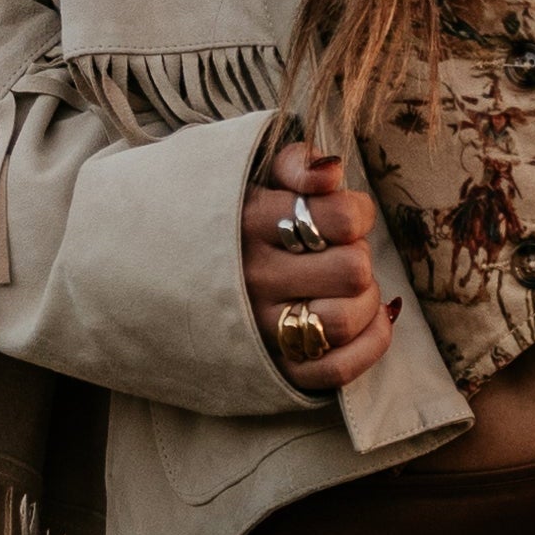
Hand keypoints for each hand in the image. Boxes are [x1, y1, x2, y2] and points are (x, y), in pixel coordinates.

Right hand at [243, 140, 396, 393]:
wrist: (165, 276)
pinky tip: (368, 321)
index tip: (344, 219)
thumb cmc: (235, 222)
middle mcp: (252, 279)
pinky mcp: (276, 367)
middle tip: (339, 254)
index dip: (357, 213)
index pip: (342, 219)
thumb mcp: (258, 178)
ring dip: (365, 301)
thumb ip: (297, 165)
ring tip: (348, 290)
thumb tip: (330, 173)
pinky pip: (338, 369)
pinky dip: (369, 344)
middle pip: (353, 271)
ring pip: (346, 320)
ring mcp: (261, 329)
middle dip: (359, 257)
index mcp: (250, 223)